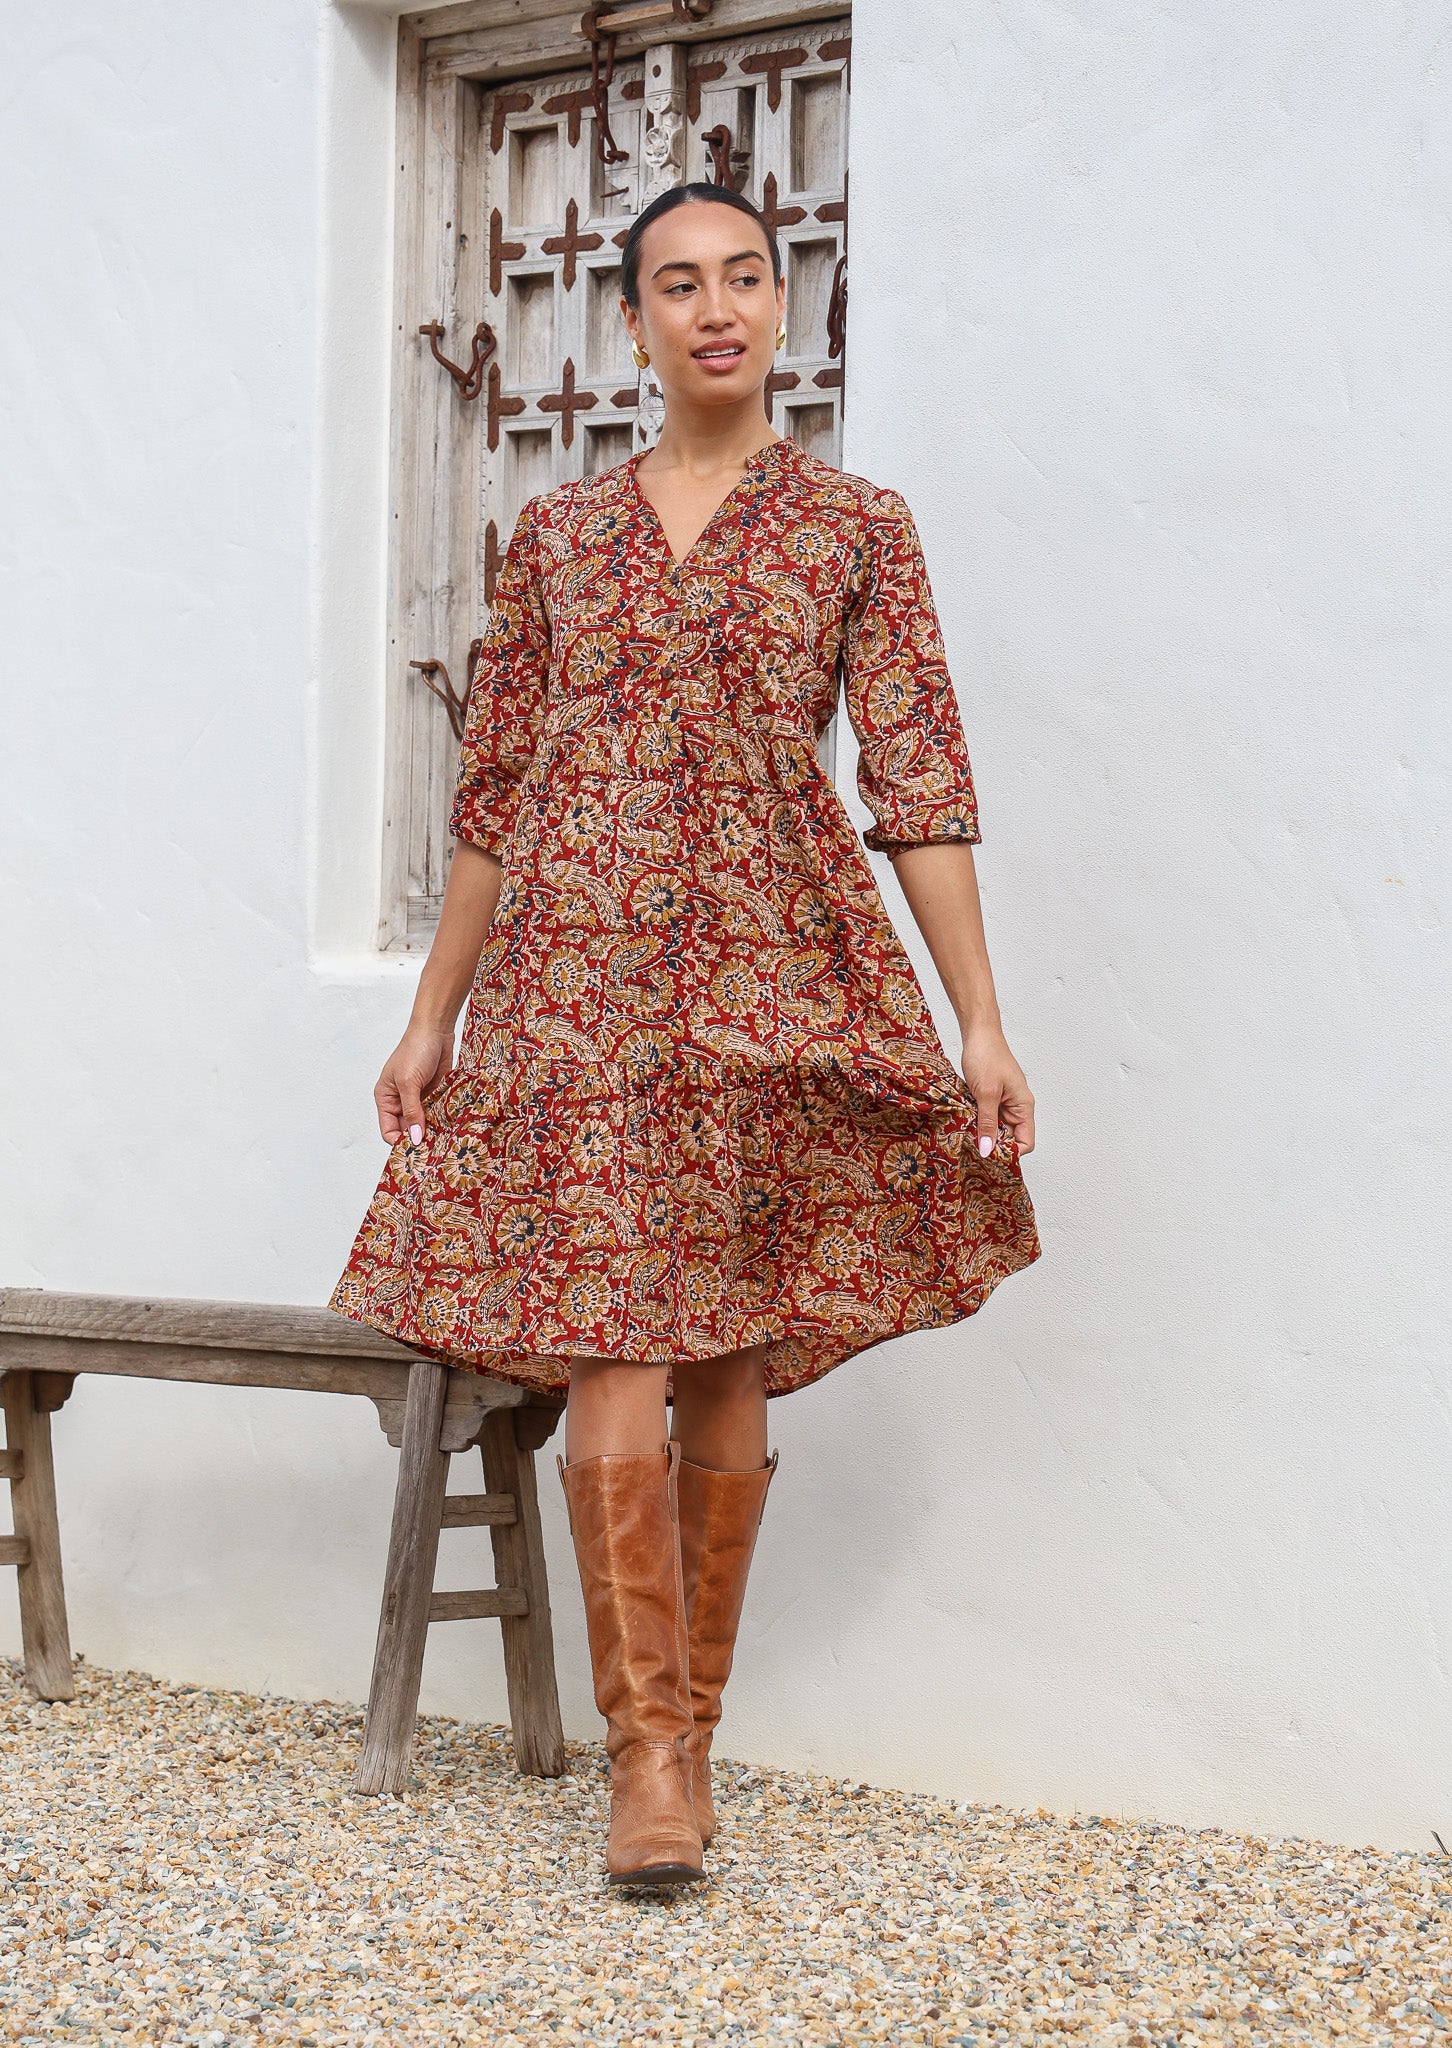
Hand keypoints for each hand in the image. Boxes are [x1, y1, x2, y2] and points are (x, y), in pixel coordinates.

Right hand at [375, 1022, 453, 1146]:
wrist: (436, 1030)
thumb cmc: (415, 1050)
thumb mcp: (410, 1082)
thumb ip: (412, 1112)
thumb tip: (415, 1138)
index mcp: (386, 1098)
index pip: (388, 1130)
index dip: (400, 1142)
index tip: (416, 1151)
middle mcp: (401, 1101)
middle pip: (407, 1130)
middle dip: (418, 1139)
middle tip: (433, 1151)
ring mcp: (418, 1099)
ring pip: (423, 1124)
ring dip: (433, 1131)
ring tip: (444, 1141)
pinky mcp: (435, 1095)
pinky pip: (437, 1114)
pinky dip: (442, 1121)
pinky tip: (451, 1128)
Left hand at [961, 1021, 1034, 1157]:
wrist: (978, 1033)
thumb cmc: (987, 1056)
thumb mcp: (986, 1093)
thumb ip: (988, 1123)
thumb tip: (988, 1151)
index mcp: (1024, 1106)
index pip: (1026, 1142)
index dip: (1010, 1153)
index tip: (989, 1156)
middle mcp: (1016, 1107)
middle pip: (1010, 1139)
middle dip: (994, 1146)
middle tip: (973, 1149)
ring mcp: (1003, 1102)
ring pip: (997, 1129)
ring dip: (983, 1134)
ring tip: (967, 1137)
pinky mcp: (990, 1098)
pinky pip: (987, 1118)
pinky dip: (977, 1123)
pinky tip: (965, 1124)